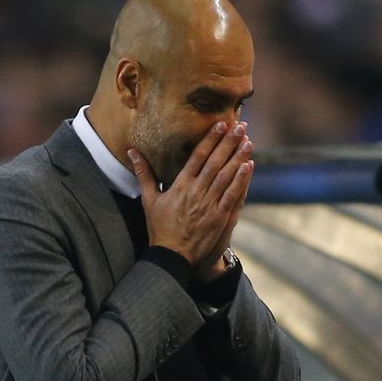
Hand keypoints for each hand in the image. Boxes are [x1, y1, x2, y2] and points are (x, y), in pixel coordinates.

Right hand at [128, 121, 253, 267]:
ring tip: (248, 141)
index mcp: (180, 185)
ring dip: (238, 157)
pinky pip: (232, 195)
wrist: (171, 255)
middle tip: (240, 126)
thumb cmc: (159, 227)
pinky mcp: (219, 217)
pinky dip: (241, 180)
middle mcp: (196, 192)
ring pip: (226, 176)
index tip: (221, 125)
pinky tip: (249, 166)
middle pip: (215, 162)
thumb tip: (132, 151)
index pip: (198, 157)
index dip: (210, 139)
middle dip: (228, 143)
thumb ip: (144, 173)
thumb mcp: (148, 199)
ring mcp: (209, 204)